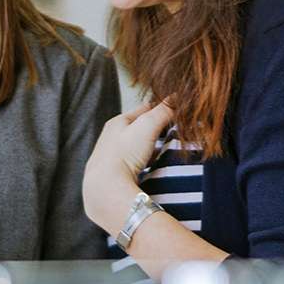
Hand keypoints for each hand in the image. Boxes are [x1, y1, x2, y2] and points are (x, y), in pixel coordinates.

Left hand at [82, 100, 174, 232]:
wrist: (107, 186)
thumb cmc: (124, 153)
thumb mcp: (148, 126)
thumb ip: (163, 111)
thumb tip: (176, 96)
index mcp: (117, 122)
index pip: (143, 109)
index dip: (159, 108)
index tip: (173, 107)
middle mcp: (111, 137)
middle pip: (138, 128)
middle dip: (155, 128)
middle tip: (171, 129)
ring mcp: (111, 155)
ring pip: (135, 145)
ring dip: (150, 146)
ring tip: (164, 148)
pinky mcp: (114, 172)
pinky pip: (134, 162)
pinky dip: (144, 161)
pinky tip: (151, 166)